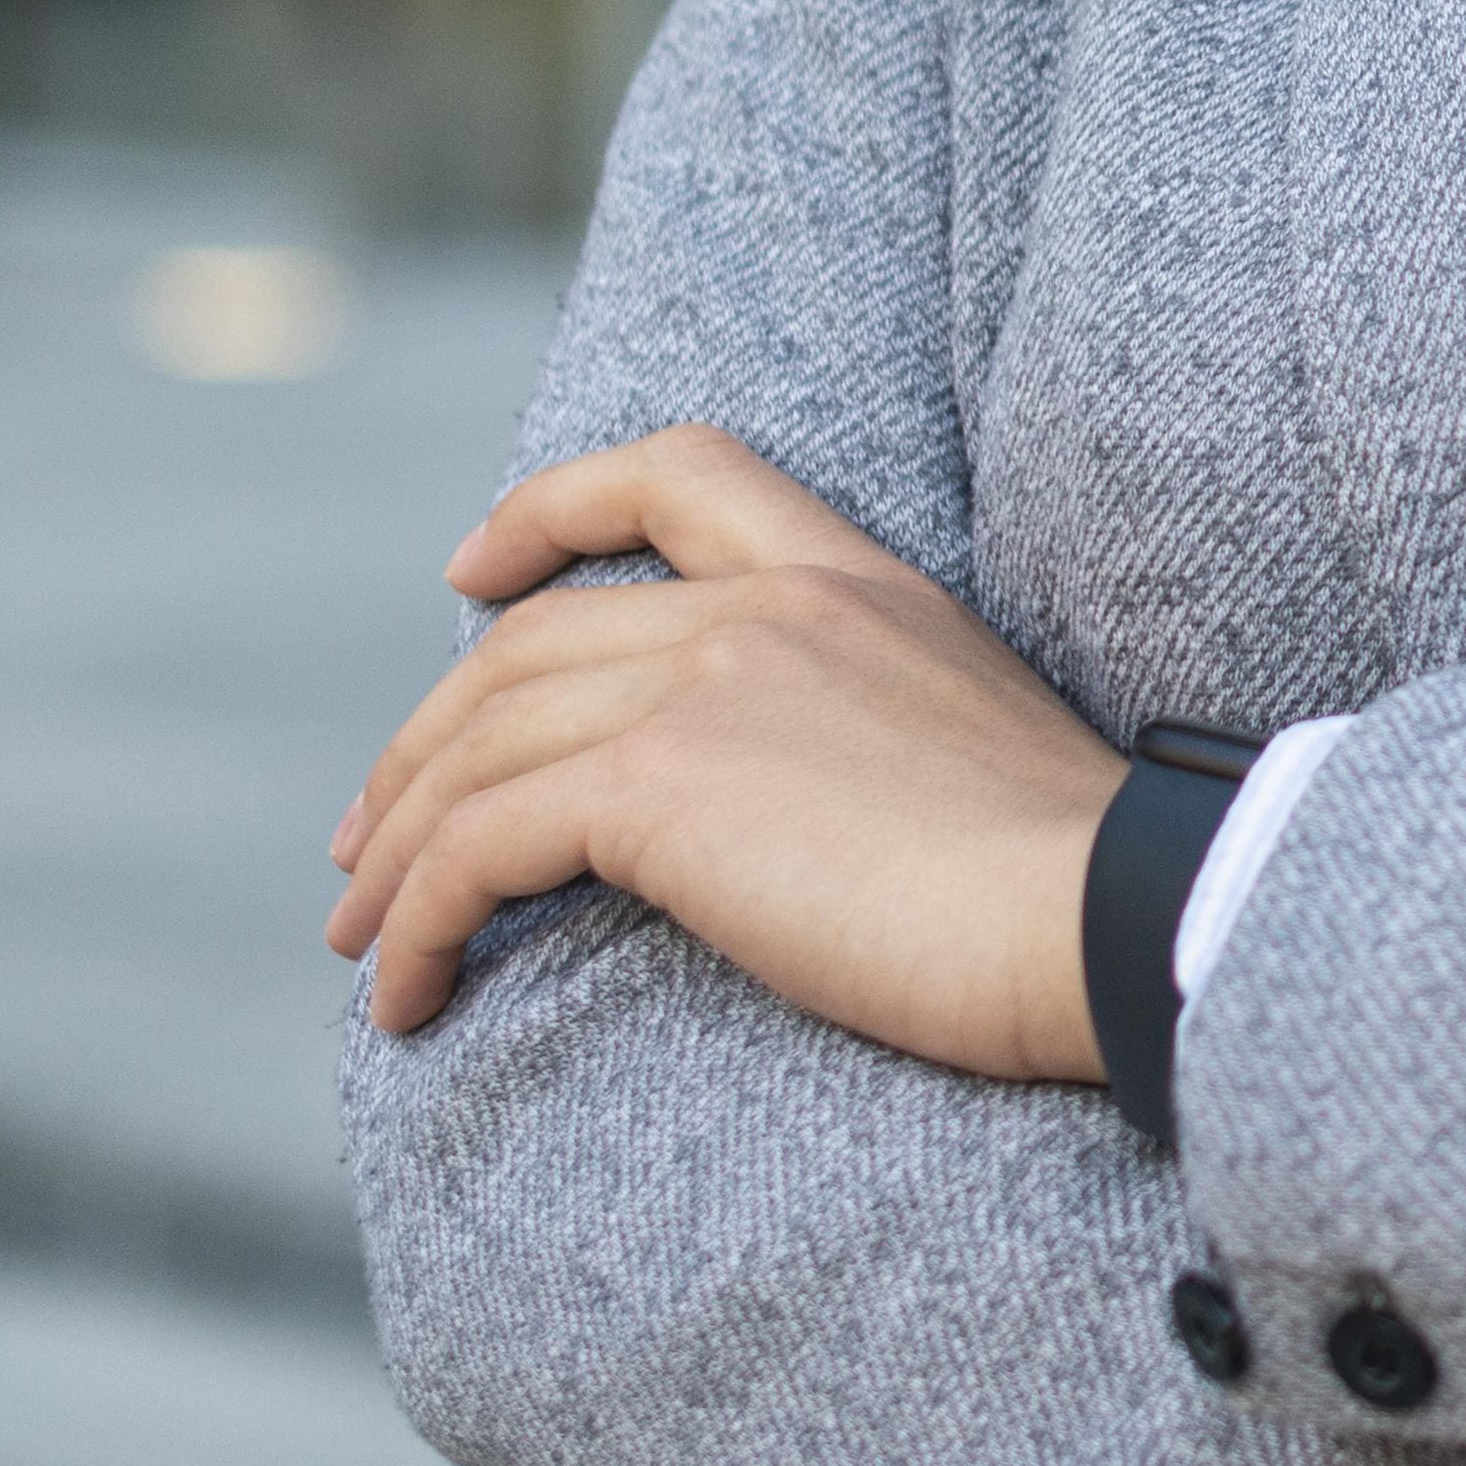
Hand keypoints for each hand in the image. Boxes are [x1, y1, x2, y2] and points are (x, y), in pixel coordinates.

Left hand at [328, 424, 1126, 1073]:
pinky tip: (405, 999)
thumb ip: (857, 730)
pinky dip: (415, 924)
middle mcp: (768, 605)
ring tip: (360, 944)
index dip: (548, 507)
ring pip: (480, 747)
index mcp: (855, 578)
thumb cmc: (1070, 883)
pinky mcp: (659, 786)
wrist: (1105, 917)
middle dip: (424, 746)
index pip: (679, 466)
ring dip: (396, 853)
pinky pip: (476, 848)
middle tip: (372, 843)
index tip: (468, 575)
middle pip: (524, 643)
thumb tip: (774, 815)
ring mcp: (709, 682)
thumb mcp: (962, 747)